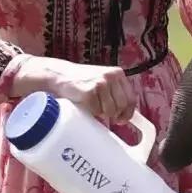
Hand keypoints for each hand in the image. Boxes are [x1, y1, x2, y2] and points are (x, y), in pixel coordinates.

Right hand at [11, 55, 136, 121]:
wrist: (60, 76)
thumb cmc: (82, 81)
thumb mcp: (102, 81)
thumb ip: (114, 92)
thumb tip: (125, 113)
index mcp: (117, 73)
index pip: (131, 97)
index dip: (128, 112)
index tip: (123, 119)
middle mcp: (111, 77)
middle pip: (122, 105)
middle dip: (115, 115)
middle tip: (107, 117)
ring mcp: (100, 84)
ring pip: (110, 110)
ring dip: (102, 113)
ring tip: (93, 106)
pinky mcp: (89, 92)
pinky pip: (96, 111)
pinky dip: (91, 112)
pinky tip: (85, 104)